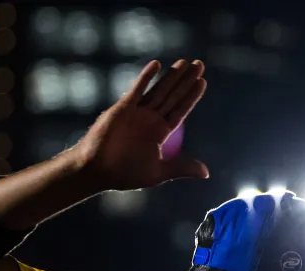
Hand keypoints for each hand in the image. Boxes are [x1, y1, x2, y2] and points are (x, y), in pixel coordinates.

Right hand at [72, 59, 208, 189]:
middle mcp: (149, 119)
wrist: (97, 170)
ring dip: (171, 76)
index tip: (202, 82)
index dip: (191, 96)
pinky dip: (146, 77)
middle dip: (185, 80)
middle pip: (172, 96)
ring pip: (158, 90)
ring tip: (185, 62)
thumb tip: (207, 172)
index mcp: (159, 133)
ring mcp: (136, 112)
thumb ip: (182, 168)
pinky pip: (137, 89)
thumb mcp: (158, 172)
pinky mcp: (122, 108)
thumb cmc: (125, 174)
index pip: (179, 110)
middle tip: (200, 64)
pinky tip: (157, 65)